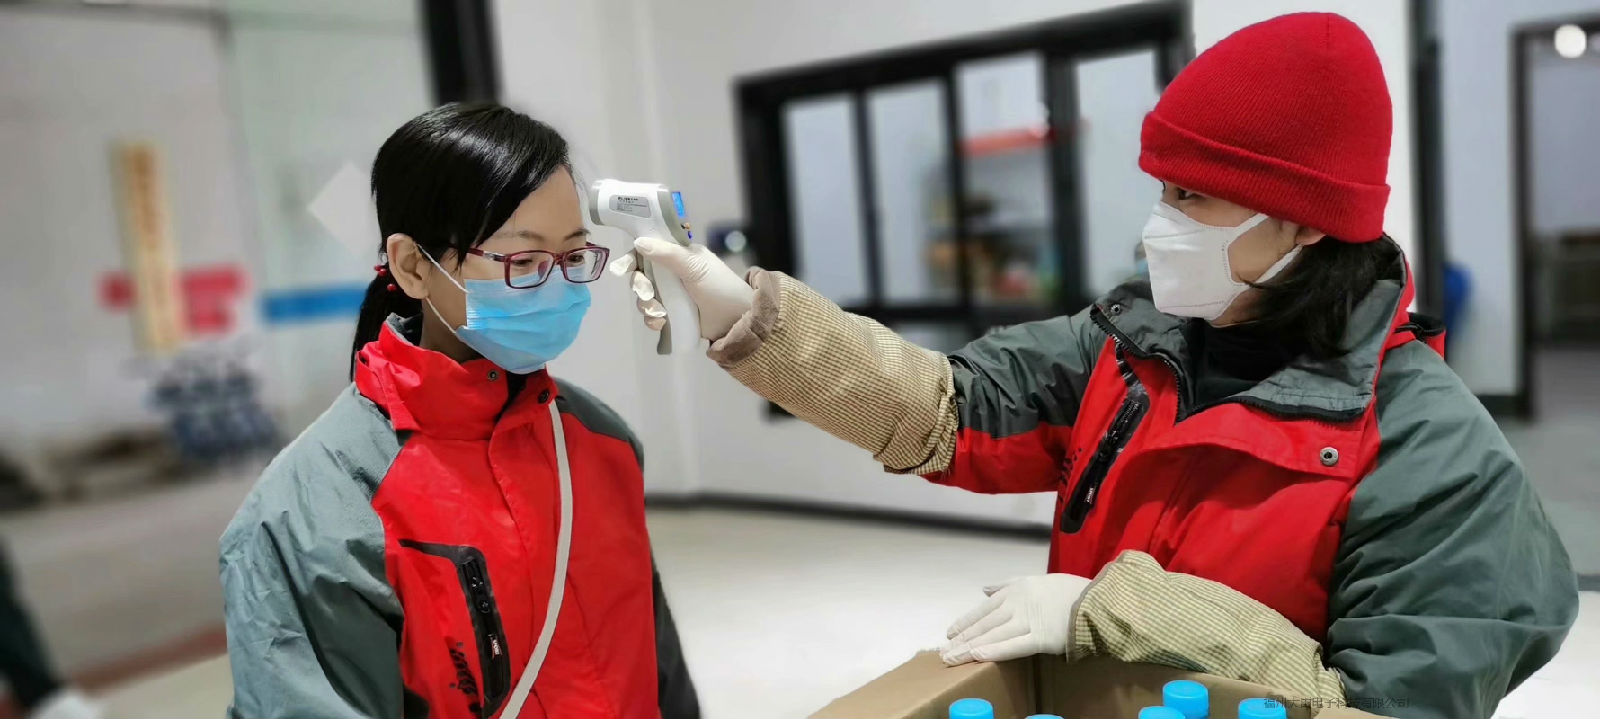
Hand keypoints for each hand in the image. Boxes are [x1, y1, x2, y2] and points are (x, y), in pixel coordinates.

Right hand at [608, 237, 753, 341]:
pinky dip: (653, 319)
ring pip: (645, 297)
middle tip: (647, 294)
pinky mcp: (673, 315)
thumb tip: (639, 242)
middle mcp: (673, 274)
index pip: (648, 251)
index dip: (632, 258)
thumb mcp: (695, 267)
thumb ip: (668, 254)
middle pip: (642, 276)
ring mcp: (672, 295)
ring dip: (646, 305)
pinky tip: (661, 323)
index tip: (622, 269)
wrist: (738, 322)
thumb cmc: (720, 288)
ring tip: (660, 312)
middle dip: (640, 286)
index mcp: (679, 256)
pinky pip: (652, 315)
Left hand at [940, 573, 1092, 665]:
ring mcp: (1028, 620)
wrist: (1096, 599)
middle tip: (943, 652)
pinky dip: (994, 650)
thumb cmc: (1067, 591)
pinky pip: (1014, 646)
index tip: (950, 633)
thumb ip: (1007, 584)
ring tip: (952, 658)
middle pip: (984, 624)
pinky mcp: (1041, 637)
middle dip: (962, 639)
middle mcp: (1017, 604)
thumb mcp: (1034, 579)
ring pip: (993, 635)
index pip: (983, 609)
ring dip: (970, 647)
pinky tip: (978, 655)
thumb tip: (984, 588)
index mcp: (1015, 590)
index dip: (965, 622)